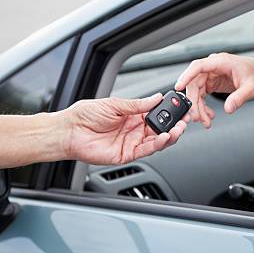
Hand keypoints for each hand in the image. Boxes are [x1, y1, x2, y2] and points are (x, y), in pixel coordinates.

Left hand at [62, 94, 188, 164]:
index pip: (157, 114)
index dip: (169, 112)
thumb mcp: (115, 104)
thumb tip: (156, 97)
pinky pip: (146, 151)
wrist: (68, 131)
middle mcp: (134, 130)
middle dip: (175, 125)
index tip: (180, 107)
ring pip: (157, 141)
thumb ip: (138, 104)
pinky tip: (164, 137)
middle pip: (161, 129)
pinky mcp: (126, 155)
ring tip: (178, 129)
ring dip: (170, 136)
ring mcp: (131, 143)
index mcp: (133, 116)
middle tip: (185, 120)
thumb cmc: (85, 116)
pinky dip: (157, 145)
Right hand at [174, 53, 253, 127]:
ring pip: (196, 91)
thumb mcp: (251, 88)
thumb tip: (228, 109)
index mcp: (221, 62)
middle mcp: (214, 67)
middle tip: (197, 117)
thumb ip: (239, 98)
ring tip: (205, 121)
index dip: (186, 76)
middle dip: (193, 102)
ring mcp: (212, 75)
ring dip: (198, 107)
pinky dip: (203, 106)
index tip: (178, 87)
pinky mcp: (213, 82)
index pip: (198, 66)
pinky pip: (202, 95)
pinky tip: (208, 115)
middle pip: (194, 83)